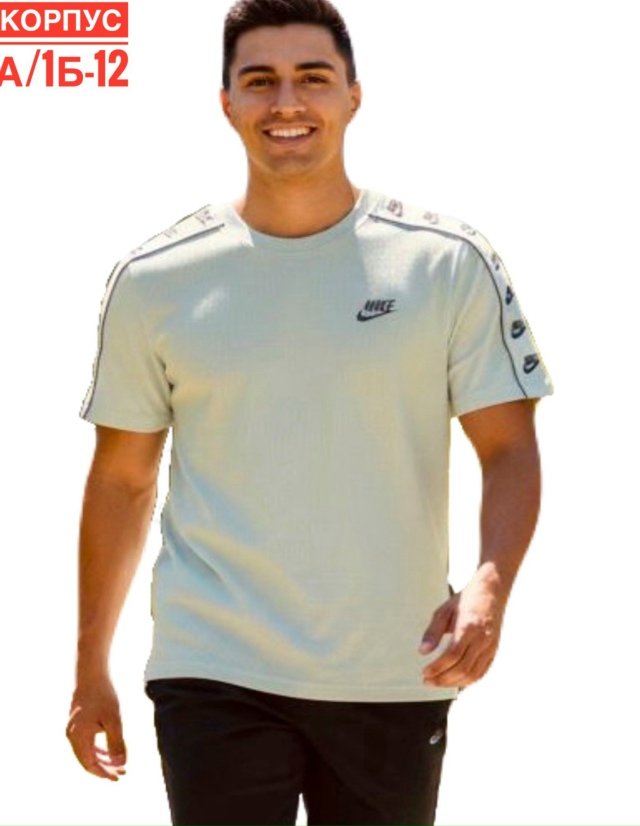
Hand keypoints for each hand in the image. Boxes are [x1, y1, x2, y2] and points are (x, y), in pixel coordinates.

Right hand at [66, 677, 126, 780]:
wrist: (92, 674)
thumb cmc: (104, 695)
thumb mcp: (114, 720)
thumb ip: (117, 743)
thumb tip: (120, 764)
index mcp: (78, 738)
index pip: (90, 765)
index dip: (104, 773)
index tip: (119, 777)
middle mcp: (72, 736)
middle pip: (87, 761)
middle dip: (105, 768)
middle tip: (122, 772)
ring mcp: (73, 730)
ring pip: (87, 752)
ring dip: (102, 759)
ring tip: (119, 765)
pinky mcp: (77, 723)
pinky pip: (86, 743)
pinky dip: (97, 749)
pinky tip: (109, 752)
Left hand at [418, 570, 506, 688]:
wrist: (492, 591)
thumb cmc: (466, 600)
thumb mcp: (444, 610)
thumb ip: (433, 632)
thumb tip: (422, 652)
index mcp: (468, 627)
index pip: (452, 655)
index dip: (437, 667)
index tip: (424, 672)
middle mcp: (482, 638)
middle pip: (462, 668)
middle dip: (442, 679)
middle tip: (427, 681)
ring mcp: (490, 646)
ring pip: (473, 674)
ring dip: (454, 683)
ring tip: (438, 682)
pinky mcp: (494, 650)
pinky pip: (482, 672)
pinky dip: (468, 681)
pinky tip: (455, 681)